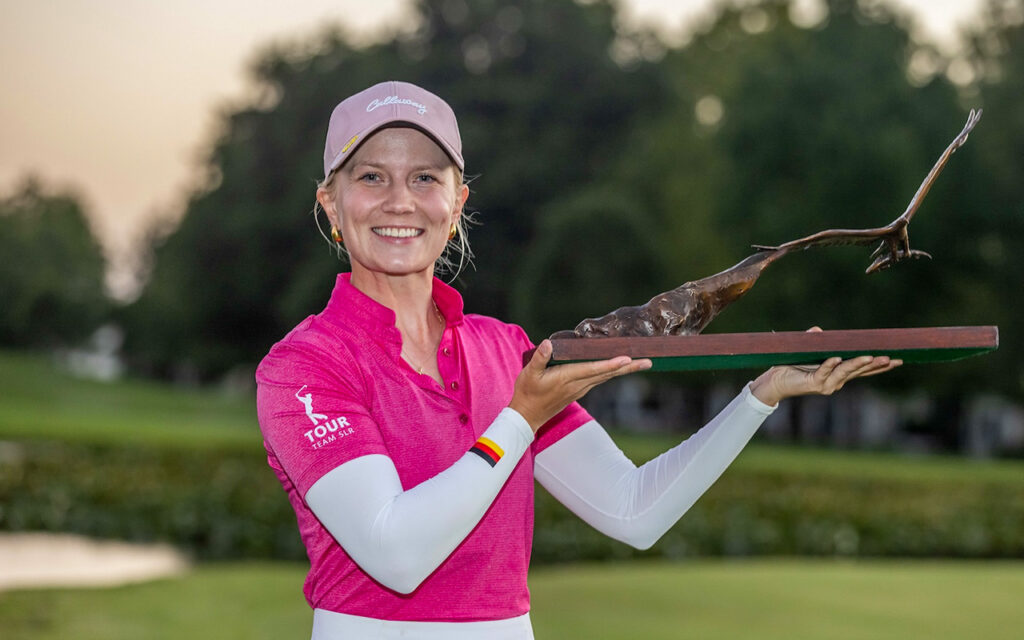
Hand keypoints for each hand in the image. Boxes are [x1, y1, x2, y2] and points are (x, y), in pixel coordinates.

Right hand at [509, 340, 651, 431]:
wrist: (527, 416)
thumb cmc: (527, 393)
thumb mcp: (529, 374)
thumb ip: (540, 358)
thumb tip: (548, 343)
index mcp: (567, 378)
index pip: (593, 370)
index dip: (610, 364)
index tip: (626, 359)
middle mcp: (578, 384)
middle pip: (607, 374)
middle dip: (628, 368)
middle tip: (649, 361)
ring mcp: (580, 389)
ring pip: (606, 377)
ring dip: (625, 370)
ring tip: (642, 363)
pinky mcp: (579, 390)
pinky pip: (600, 379)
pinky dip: (612, 372)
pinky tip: (620, 367)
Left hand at [749, 328, 902, 406]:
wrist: (775, 381)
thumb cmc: (793, 366)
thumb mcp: (809, 351)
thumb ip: (816, 341)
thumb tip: (820, 331)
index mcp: (839, 375)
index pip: (863, 370)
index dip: (879, 366)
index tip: (897, 360)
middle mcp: (836, 381)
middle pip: (859, 371)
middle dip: (876, 365)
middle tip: (892, 359)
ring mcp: (826, 384)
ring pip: (845, 372)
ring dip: (858, 364)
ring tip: (872, 357)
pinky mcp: (813, 383)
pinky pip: (824, 372)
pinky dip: (831, 365)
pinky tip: (838, 358)